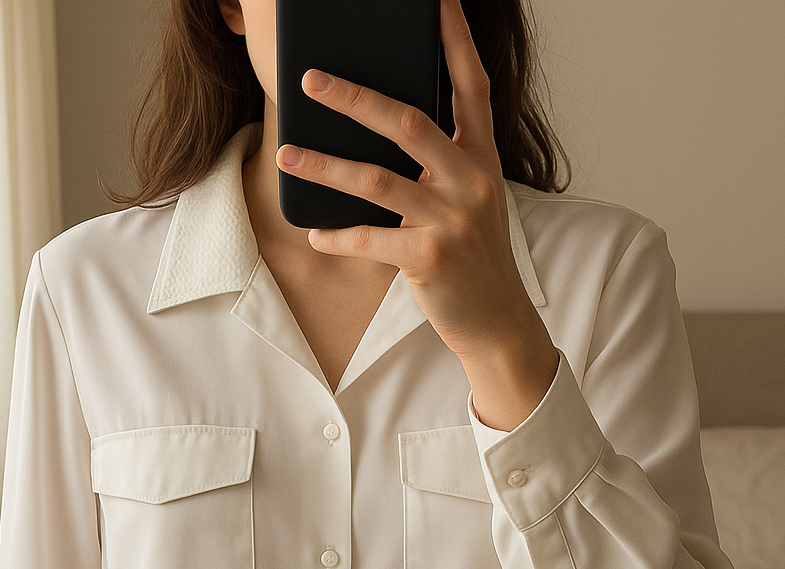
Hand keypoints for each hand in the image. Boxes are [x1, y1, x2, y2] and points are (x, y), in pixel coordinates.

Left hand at [276, 0, 557, 420]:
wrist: (497, 320)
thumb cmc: (475, 256)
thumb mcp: (472, 200)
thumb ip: (443, 163)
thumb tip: (383, 130)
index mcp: (483, 157)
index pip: (472, 85)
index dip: (453, 39)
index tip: (433, 0)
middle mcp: (472, 180)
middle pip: (408, 122)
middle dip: (355, 97)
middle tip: (311, 80)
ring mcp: (452, 218)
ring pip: (377, 179)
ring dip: (324, 166)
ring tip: (286, 154)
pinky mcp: (430, 257)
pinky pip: (370, 238)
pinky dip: (337, 235)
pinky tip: (314, 233)